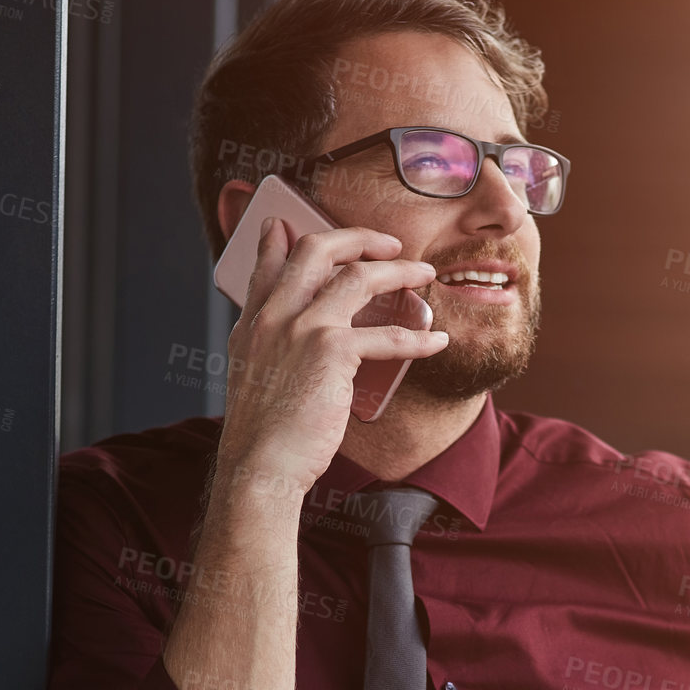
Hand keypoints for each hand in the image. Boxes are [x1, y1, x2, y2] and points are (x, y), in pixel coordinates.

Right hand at [217, 219, 449, 493]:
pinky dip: (419, 337)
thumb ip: (269, 351)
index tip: (288, 223)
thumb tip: (290, 347)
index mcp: (253, 323)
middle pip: (317, 249)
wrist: (260, 466)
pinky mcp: (331, 351)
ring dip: (399, 271)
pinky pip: (388, 335)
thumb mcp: (252, 382)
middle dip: (357, 236)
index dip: (280, 238)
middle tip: (387, 244)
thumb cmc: (263, 437)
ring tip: (424, 274)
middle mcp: (274, 315)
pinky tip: (437, 341)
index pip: (267, 264)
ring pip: (358, 277)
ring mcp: (302, 328)